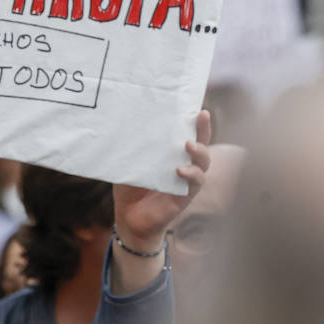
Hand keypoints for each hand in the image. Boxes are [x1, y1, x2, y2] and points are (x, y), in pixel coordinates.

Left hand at [114, 110, 211, 250]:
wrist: (129, 217)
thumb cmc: (130, 186)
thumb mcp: (129, 162)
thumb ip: (130, 147)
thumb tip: (120, 123)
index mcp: (172, 154)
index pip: (188, 134)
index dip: (196, 121)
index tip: (199, 106)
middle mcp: (184, 164)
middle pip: (202, 145)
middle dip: (204, 130)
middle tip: (201, 116)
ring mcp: (186, 181)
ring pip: (203, 164)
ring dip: (200, 152)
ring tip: (188, 145)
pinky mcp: (184, 197)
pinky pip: (194, 185)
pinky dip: (190, 176)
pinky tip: (180, 170)